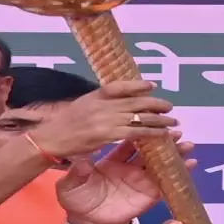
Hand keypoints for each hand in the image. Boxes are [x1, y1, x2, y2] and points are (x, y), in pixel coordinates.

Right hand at [30, 80, 175, 159]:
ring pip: (138, 116)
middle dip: (155, 104)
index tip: (152, 84)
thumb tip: (119, 101)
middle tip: (170, 106)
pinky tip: (162, 134)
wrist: (51, 139)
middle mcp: (102, 104)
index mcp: (95, 95)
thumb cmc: (66, 125)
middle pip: (134, 101)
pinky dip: (151, 132)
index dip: (137, 85)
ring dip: (158, 119)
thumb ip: (100, 102)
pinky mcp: (107, 134)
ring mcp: (105, 118)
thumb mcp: (82, 105)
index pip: (119, 86)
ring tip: (172, 121)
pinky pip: (135, 132)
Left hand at [57, 134, 196, 223]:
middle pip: (149, 149)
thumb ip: (77, 172)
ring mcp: (141, 181)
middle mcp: (130, 167)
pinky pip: (165, 184)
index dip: (139, 130)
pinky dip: (179, 174)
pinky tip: (191, 164)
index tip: (149, 119)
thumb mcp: (71, 184)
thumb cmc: (77, 200)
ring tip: (187, 142)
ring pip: (161, 164)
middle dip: (162, 138)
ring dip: (174, 153)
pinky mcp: (149, 195)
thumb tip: (80, 159)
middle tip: (175, 126)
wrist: (87, 223)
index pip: (129, 140)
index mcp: (113, 160)